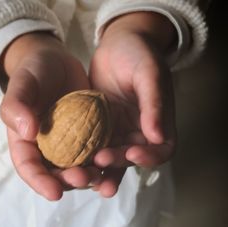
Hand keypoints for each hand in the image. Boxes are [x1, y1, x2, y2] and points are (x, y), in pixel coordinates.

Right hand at [0, 33, 101, 199]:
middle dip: (69, 181)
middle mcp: (48, 149)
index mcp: (26, 143)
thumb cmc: (33, 73)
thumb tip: (26, 132)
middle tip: (83, 178)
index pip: (29, 168)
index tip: (54, 193)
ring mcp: (70, 145)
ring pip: (78, 167)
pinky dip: (104, 160)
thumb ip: (16, 106)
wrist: (56, 63)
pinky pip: (96, 152)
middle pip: (56, 174)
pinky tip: (113, 161)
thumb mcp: (22, 84)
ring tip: (100, 175)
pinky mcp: (89, 136)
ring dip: (89, 176)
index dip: (40, 182)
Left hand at [89, 12, 176, 196]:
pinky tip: (72, 160)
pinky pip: (92, 144)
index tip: (132, 152)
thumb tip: (158, 137)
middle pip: (131, 157)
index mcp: (158, 123)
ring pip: (111, 156)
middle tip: (101, 160)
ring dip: (100, 168)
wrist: (118, 44)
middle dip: (118, 163)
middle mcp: (138, 132)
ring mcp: (117, 131)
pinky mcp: (99, 127)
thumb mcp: (150, 74)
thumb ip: (155, 104)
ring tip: (86, 175)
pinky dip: (84, 154)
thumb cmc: (139, 55)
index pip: (161, 150)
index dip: (149, 157)